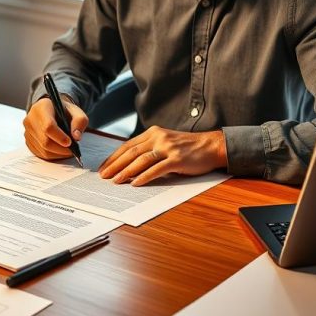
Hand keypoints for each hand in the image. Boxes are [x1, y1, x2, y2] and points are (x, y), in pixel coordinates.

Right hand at [23, 96, 87, 160]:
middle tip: (73, 150)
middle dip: (61, 149)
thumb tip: (76, 137)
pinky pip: (40, 153)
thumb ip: (79, 121)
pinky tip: (60, 151)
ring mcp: (27, 132)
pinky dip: (53, 155)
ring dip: (58, 153)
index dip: (60, 137)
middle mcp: (30, 120)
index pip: (48, 126)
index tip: (70, 142)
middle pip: (45, 141)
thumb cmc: (64, 111)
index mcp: (41, 108)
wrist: (52, 110)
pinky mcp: (28, 142)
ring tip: (68, 150)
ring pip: (43, 150)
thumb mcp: (76, 111)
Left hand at [99, 126, 227, 185]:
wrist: (211, 146)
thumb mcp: (165, 142)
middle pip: (131, 152)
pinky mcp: (177, 159)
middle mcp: (158, 137)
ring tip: (116, 181)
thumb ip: (149, 149)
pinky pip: (157, 169)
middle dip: (115, 165)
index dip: (114, 157)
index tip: (103, 167)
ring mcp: (168, 147)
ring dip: (126, 171)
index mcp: (153, 132)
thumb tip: (129, 165)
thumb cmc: (187, 147)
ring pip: (141, 160)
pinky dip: (144, 176)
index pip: (128, 145)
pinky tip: (135, 183)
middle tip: (103, 176)